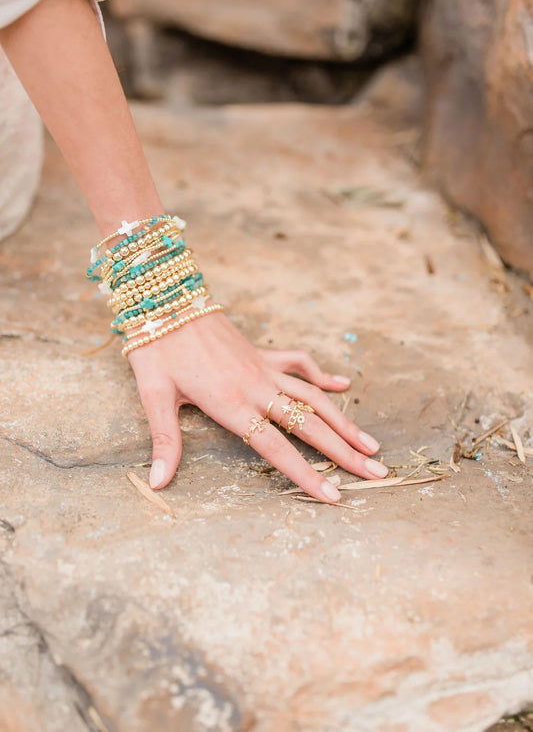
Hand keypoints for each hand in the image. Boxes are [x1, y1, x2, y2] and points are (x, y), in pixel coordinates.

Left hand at [128, 312, 386, 502]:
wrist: (164, 298)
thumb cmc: (157, 349)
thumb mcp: (154, 396)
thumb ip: (165, 441)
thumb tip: (157, 483)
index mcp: (233, 404)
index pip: (277, 448)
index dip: (306, 475)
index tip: (334, 496)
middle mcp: (258, 387)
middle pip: (310, 426)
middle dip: (345, 453)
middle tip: (377, 473)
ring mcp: (264, 368)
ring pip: (315, 397)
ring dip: (345, 421)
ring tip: (371, 444)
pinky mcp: (262, 353)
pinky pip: (300, 364)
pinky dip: (322, 376)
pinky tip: (342, 385)